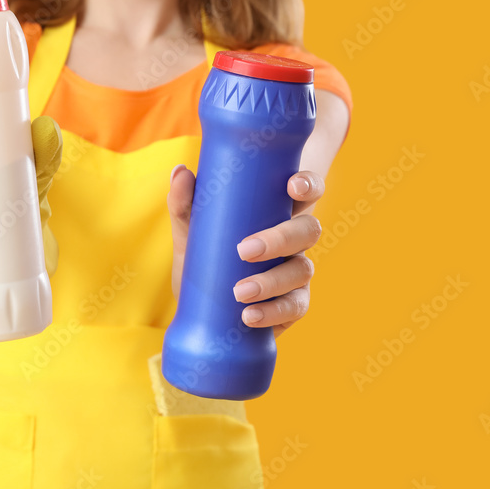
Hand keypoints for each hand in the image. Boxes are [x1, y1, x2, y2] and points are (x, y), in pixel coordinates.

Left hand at [167, 167, 324, 338]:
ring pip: (303, 270)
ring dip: (272, 281)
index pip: (306, 191)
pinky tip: (250, 316)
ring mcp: (296, 271)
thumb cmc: (204, 256)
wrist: (201, 308)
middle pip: (308, 230)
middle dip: (281, 238)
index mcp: (277, 212)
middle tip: (244, 250)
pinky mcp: (293, 304)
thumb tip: (181, 172)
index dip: (309, 185)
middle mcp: (293, 239)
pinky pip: (295, 306)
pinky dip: (274, 312)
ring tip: (239, 292)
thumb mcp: (191, 230)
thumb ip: (184, 203)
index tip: (292, 185)